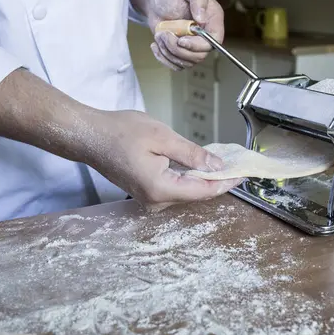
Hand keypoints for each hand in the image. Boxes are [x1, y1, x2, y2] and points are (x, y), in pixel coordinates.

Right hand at [87, 109, 241, 210]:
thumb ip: (192, 154)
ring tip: (221, 162)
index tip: (244, 172)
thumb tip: (217, 166)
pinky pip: (174, 189)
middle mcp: (156, 202)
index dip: (226, 182)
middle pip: (196, 194)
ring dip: (203, 178)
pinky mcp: (146, 194)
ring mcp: (149, 200)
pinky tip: (196, 165)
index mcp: (161, 189)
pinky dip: (188, 178)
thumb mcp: (162, 136)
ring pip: (186, 192)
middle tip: (236, 164)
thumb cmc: (120, 132)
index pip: (204, 191)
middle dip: (217, 179)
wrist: (89, 137)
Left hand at [139, 0, 224, 70]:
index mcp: (212, 21)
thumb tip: (201, 19)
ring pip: (184, 63)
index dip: (197, 46)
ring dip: (167, 51)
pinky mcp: (180, 53)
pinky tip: (156, 45)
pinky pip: (175, 65)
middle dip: (177, 49)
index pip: (212, 42)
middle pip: (197, 57)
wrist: (156, 0)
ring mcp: (192, 47)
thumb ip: (197, 1)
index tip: (181, 40)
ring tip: (159, 35)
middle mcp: (205, 37)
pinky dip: (163, 58)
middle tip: (164, 35)